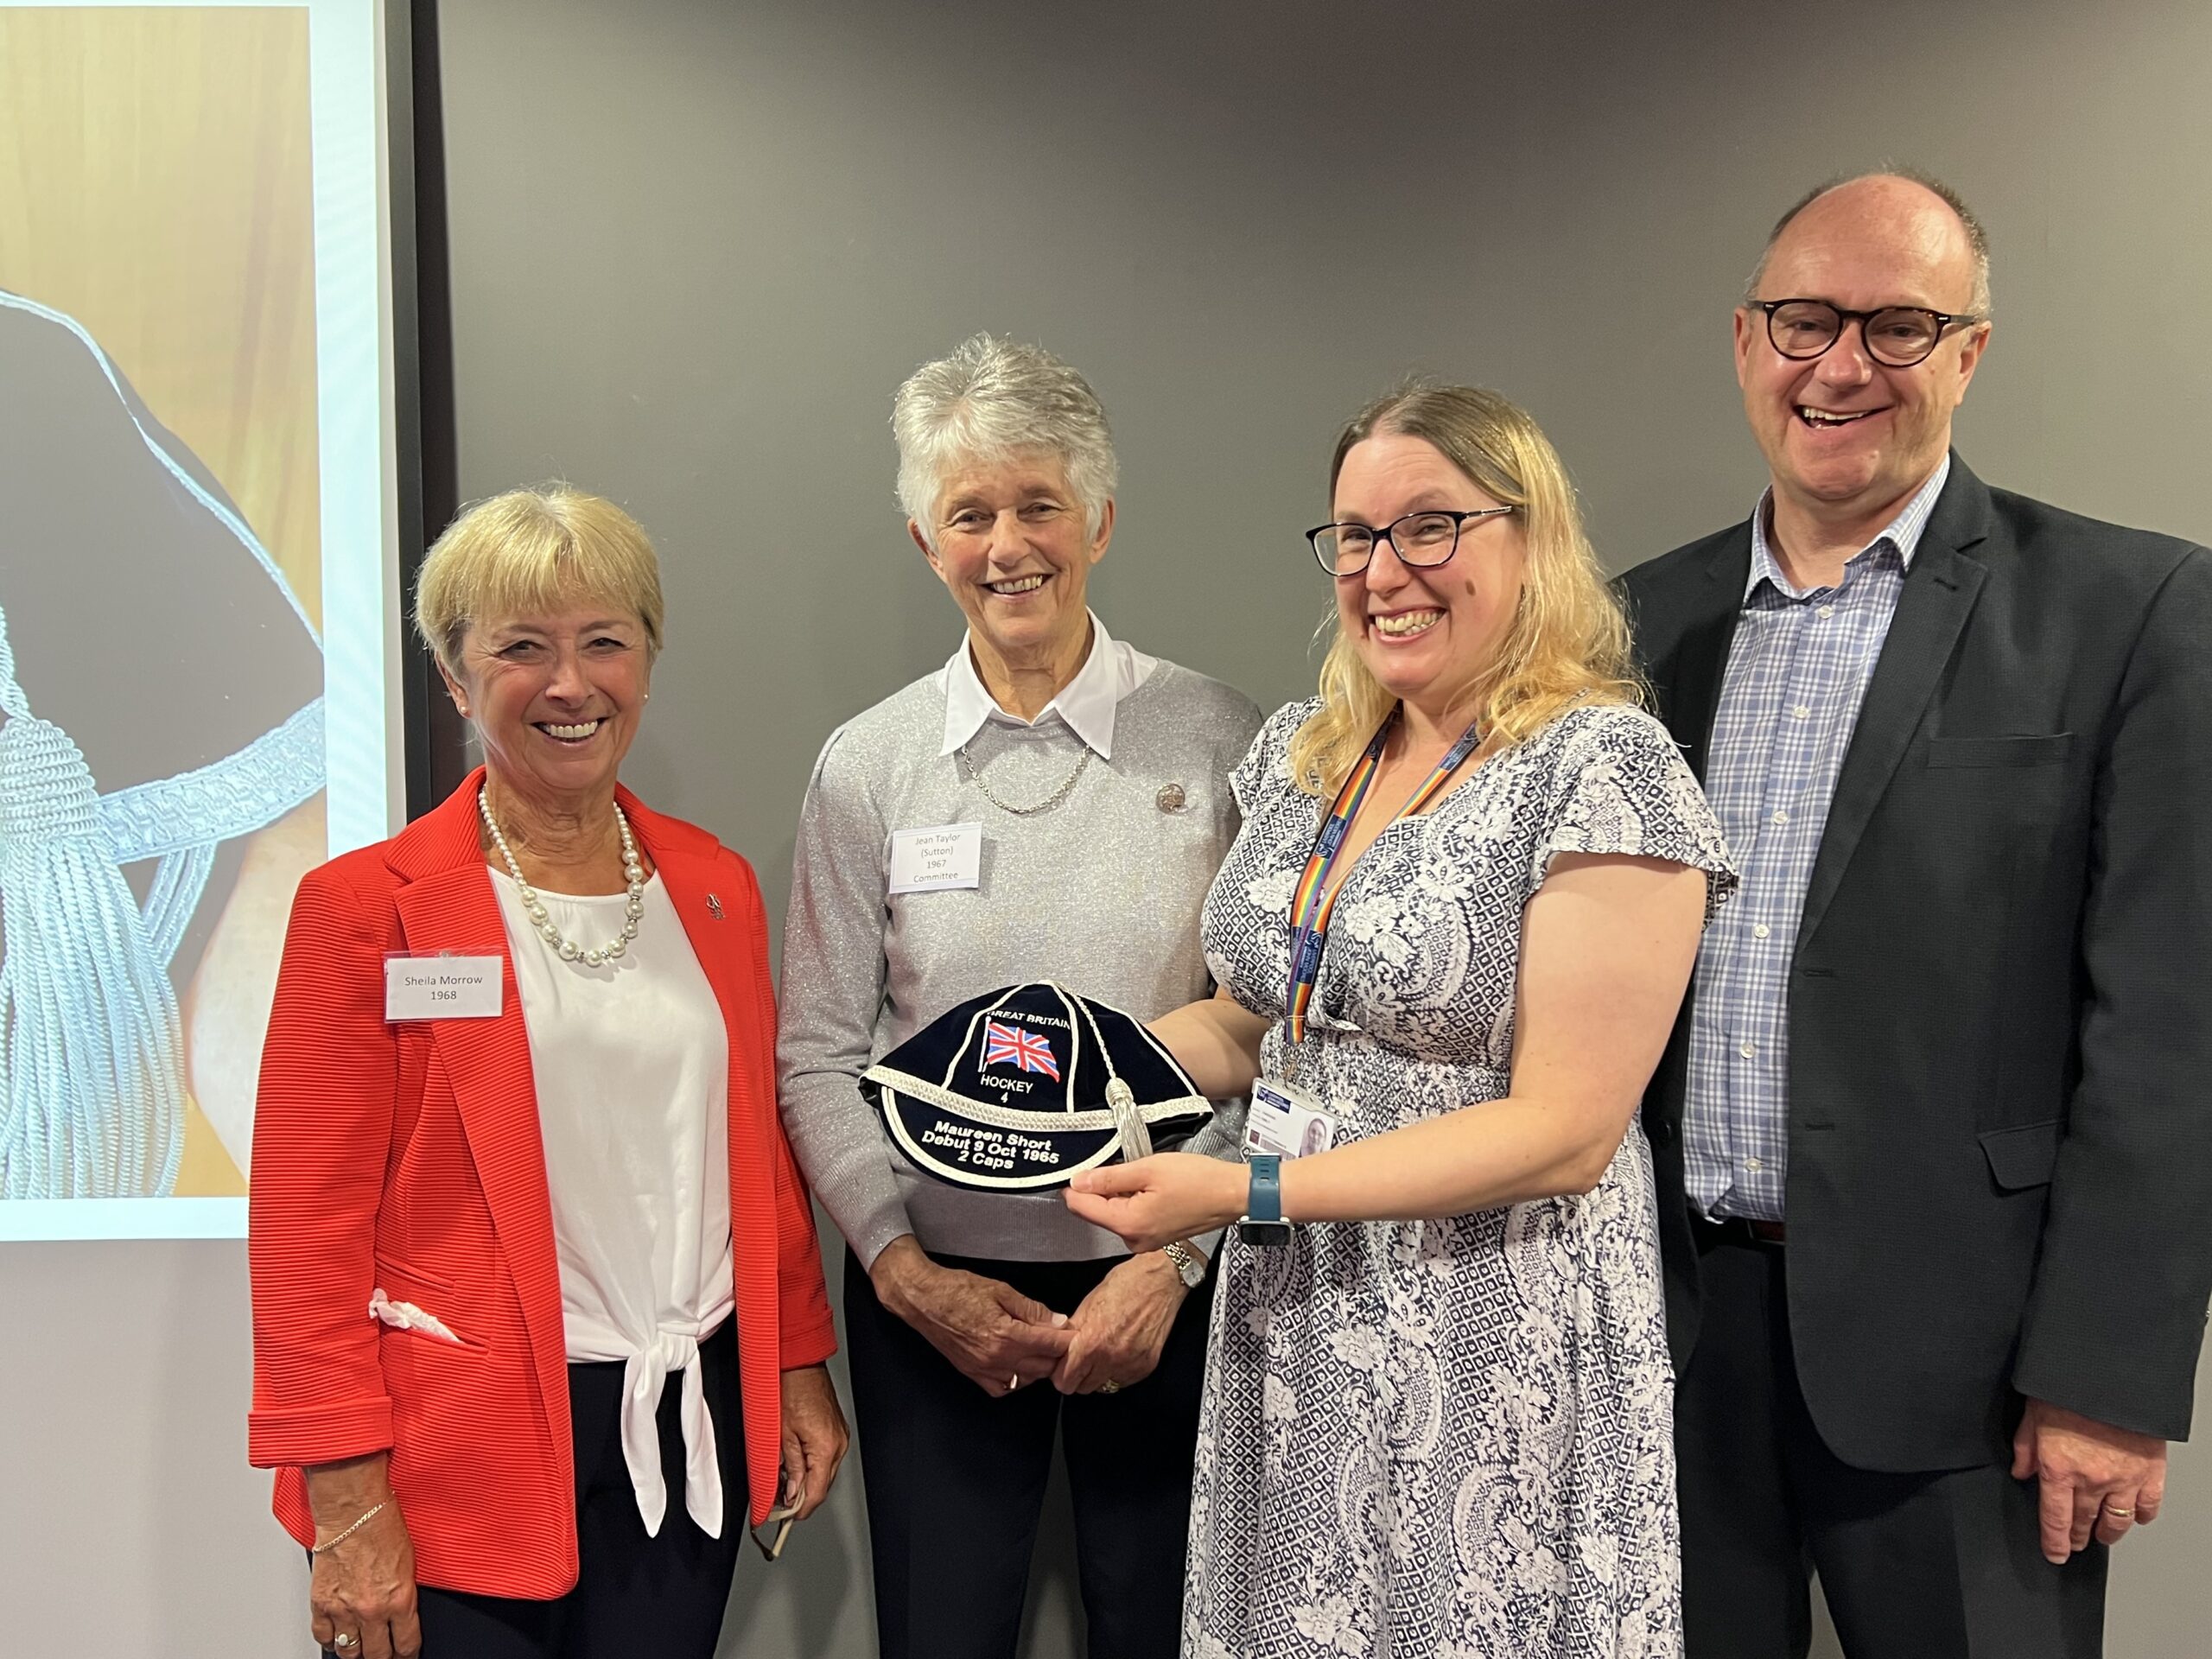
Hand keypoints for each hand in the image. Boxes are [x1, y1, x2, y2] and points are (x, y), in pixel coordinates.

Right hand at [304, 1456, 417, 1658]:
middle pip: (377, 1655)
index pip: (406, 1645)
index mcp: (400, 1600)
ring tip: (361, 1649)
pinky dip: (330, 1639)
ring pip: (348, 1650)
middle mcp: (371, 1610)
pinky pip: (323, 1635)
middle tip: (385, 1654)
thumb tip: (404, 1615)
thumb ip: (405, 1595)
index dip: (407, 1654)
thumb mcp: (409, 1564)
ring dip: (356, 1651)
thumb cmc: (383, 1527)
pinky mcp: (320, 1603)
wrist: (353, 1512)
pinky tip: (336, 1636)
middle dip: (383, 1657)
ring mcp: (343, 1609)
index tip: (406, 1654)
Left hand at [777, 1363, 849, 1519]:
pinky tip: (795, 1464)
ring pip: (824, 1474)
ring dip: (806, 1482)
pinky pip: (826, 1459)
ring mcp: (840, 1438)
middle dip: (801, 1498)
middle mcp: (838, 1445)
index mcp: (826, 1448)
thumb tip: (791, 1493)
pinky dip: (812, 1466)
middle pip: (822, 1487)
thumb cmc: (790, 1391)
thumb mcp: (781, 1435)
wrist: (801, 1366)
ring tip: (783, 1479)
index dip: (799, 1510)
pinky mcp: (837, 1432)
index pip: (816, 1493)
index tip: (784, 1517)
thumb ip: (789, 1469)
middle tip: (778, 1501)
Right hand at [870, 1236, 1072, 1395]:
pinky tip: (1017, 1364)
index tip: (1075, 1334)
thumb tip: (1057, 1321)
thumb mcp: (1001, 1290)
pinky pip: (1002, 1388)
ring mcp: (983, 1369)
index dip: (1068, 1339)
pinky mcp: (972, 1374)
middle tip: (1061, 1339)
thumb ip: (1032, 1310)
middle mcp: (996, 1358)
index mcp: (1006, 1335)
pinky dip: (1015, 1379)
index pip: (1050, 1345)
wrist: (924, 1300)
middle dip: (1056, 1354)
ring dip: (1038, 1366)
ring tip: (1040, 1348)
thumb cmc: (958, 1290)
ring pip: (1026, 1379)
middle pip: (1043, 1366)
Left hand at [1052, 1252, 1187, 1394]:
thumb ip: (1073, 1332)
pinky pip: (1123, 1381)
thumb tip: (1061, 1349)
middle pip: (1083, 1388)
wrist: (1160, 1281)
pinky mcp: (1147, 1367)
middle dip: (1079, 1375)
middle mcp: (1112, 1359)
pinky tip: (1119, 1352)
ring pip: (1104, 1387)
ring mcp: (1132, 1365)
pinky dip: (1118, 1371)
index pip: (1066, 1380)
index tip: (1063, 1366)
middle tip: (1081, 1359)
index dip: (1060, 1373)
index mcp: (1093, 1343)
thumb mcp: (1088, 1304)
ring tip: (1102, 1353)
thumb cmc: (1125, 1285)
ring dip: (1099, 1375)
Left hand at [1064, 1153, 1246, 1253]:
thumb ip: (1108, 1177)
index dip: (1075, 1185)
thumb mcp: (1148, 1169)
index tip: (1083, 1166)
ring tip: (1144, 1175)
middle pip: (1096, 1212)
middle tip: (1124, 1164)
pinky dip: (1133, 1200)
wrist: (1233, 1195)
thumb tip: (1077, 1182)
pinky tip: (1151, 1186)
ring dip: (1119, 1192)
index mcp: (1128, 1224)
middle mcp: (1133, 1240)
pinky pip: (1131, 1217)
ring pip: (1114, 1213)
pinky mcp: (1155, 1237)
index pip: (1081, 1207)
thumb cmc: (1197, 1180)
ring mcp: (1144, 1241)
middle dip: (1101, 1187)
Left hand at [2010, 1396, 2168, 1561]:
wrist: (2111, 1374)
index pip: (2055, 1518)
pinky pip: (2148, 1504)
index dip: (2054, 1542)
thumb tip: (2022, 1471)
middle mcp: (2092, 1479)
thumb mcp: (2033, 1413)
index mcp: (2059, 1467)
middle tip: (2076, 1542)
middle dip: (2077, 1535)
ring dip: (2108, 1532)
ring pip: (2117, 1520)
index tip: (2055, 1554)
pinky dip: (2142, 1515)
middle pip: (2083, 1520)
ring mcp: (2125, 1478)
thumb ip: (2025, 1447)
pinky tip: (2136, 1517)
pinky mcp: (2151, 1471)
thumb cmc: (2067, 1388)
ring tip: (2102, 1535)